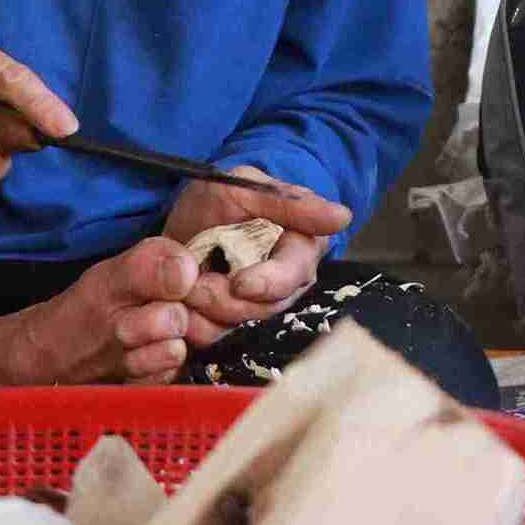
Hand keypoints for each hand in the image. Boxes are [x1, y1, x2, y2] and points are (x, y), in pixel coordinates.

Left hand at [164, 169, 353, 329]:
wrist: (183, 221)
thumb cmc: (221, 199)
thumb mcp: (246, 187)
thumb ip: (291, 203)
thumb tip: (343, 217)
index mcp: (301, 248)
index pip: (294, 274)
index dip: (268, 282)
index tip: (240, 282)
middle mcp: (288, 283)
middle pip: (267, 308)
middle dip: (226, 299)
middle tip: (194, 284)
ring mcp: (259, 307)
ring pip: (242, 326)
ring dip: (207, 312)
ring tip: (184, 290)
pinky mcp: (232, 326)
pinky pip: (218, 338)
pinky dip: (195, 326)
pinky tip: (182, 308)